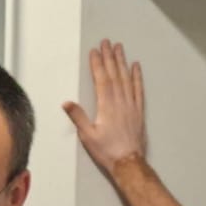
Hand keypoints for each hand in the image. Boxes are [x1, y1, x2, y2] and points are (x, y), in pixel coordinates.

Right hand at [65, 40, 148, 173]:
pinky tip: (136, 67)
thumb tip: (67, 103)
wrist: (129, 162)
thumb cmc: (108, 151)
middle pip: (114, 74)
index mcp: (106, 106)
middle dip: (109, 57)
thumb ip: (78, 117)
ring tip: (119, 48)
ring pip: (126, 78)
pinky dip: (137, 77)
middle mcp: (120, 102)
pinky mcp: (139, 111)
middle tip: (107, 42)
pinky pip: (138, 89)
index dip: (97, 64)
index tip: (95, 51)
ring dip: (122, 62)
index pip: (101, 79)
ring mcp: (131, 105)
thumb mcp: (88, 136)